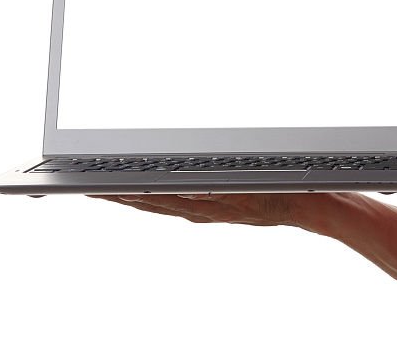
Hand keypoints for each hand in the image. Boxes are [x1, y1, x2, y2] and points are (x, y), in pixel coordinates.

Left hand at [90, 192, 313, 227]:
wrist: (310, 206)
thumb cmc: (286, 190)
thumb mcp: (252, 185)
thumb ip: (216, 191)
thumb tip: (182, 193)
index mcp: (206, 202)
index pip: (153, 197)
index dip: (121, 193)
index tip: (94, 186)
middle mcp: (201, 208)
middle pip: (149, 202)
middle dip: (116, 195)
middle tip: (86, 187)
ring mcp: (208, 210)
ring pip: (160, 204)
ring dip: (131, 198)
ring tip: (105, 190)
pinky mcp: (216, 209)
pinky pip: (177, 206)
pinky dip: (155, 201)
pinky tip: (145, 197)